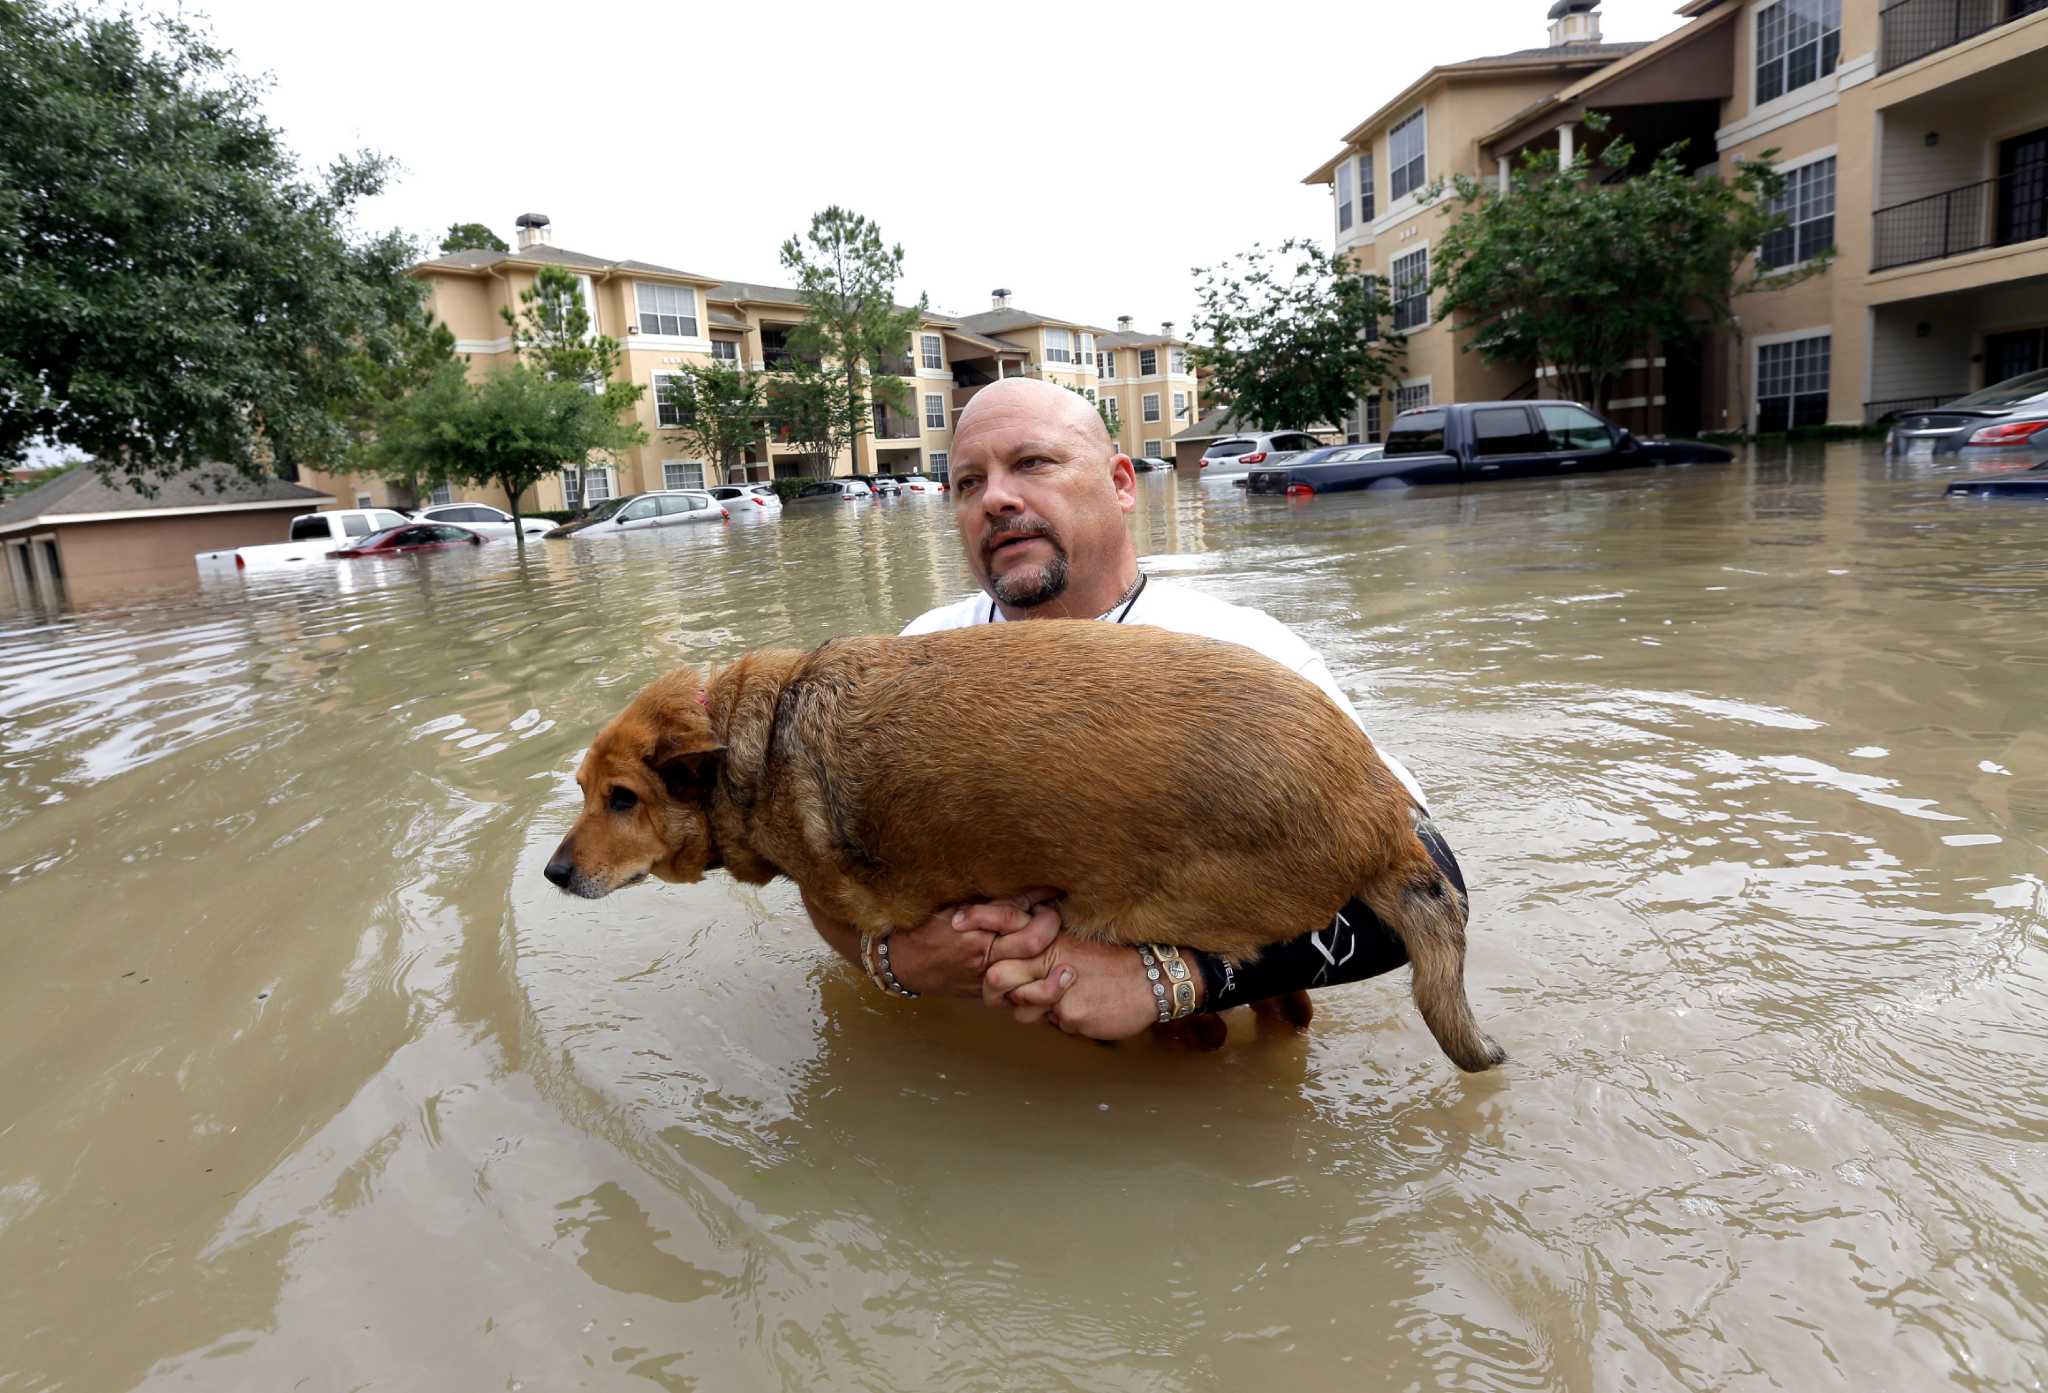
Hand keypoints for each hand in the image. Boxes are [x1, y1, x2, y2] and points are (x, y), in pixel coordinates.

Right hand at [878, 889, 1061, 998]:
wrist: (900, 965)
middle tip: (1053, 911)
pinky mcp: (987, 996)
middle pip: (1032, 941)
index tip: (1050, 886)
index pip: (1013, 911)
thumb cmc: (922, 930)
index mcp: (972, 931)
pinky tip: (1050, 975)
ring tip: (1057, 943)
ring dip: (1051, 956)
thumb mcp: (949, 907)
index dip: (1036, 897)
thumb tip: (1018, 889)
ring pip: (1032, 972)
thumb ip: (984, 902)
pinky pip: (1020, 996)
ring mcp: (986, 980)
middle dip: (1049, 923)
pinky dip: (1037, 985)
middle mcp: (983, 957)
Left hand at [984, 933, 1204, 1040]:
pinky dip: (1071, 1021)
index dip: (990, 970)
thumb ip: (1045, 953)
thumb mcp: (1076, 945)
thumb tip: (1011, 969)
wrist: (1155, 978)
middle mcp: (1048, 961)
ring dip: (1038, 1012)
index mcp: (1049, 942)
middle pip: (997, 981)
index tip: (992, 975)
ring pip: (1023, 1011)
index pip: (999, 956)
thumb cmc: (1115, 963)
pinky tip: (1092, 1008)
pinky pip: (1057, 1025)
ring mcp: (1057, 990)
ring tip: (1068, 1000)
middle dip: (1001, 994)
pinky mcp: (1071, 1014)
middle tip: (1016, 998)